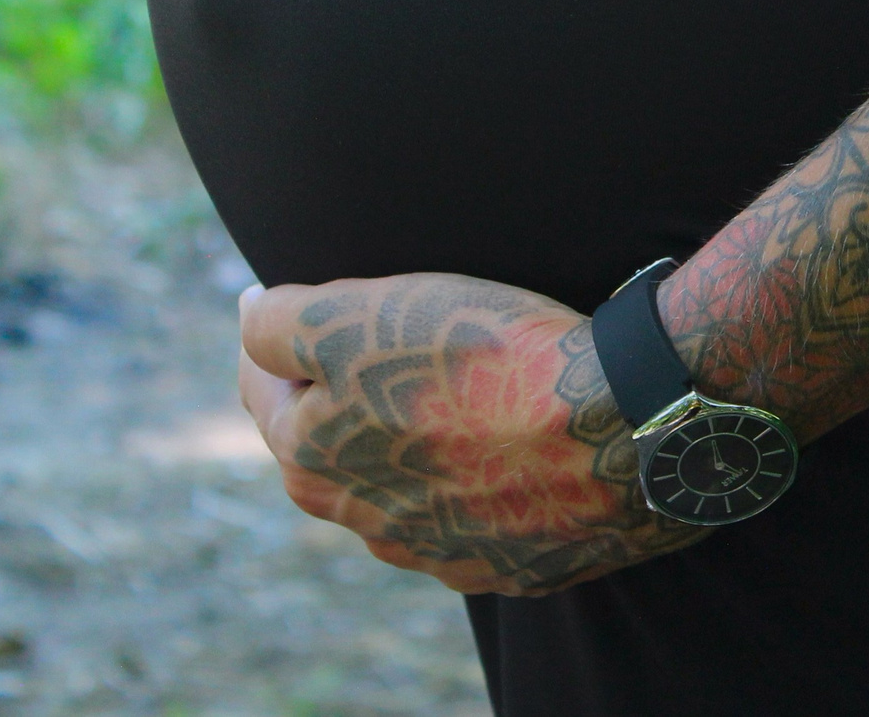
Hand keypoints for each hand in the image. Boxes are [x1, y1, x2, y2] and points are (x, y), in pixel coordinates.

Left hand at [237, 273, 703, 594]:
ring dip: (416, 445)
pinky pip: (482, 515)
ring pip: (407, 489)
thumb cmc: (486, 360)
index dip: (282, 340)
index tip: (307, 305)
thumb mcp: (357, 314)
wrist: (621, 424)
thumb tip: (246, 314)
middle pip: (334, 448)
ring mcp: (447, 552)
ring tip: (459, 391)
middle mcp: (370, 525)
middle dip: (343, 398)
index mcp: (314, 462)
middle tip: (381, 345)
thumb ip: (277, 320)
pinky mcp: (519, 564)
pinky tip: (516, 439)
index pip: (264, 392)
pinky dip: (485, 478)